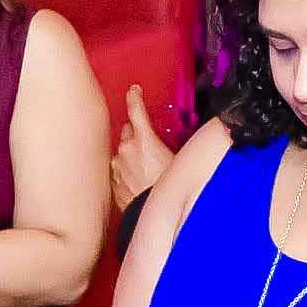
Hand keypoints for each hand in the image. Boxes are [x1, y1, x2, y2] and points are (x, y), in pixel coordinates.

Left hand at [111, 87, 174, 212]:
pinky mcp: (113, 184)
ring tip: (146, 169)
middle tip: (149, 144)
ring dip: (131, 156)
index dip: (134, 97)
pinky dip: (126, 172)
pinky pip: (118, 172)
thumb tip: (192, 142)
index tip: (133, 90)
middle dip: (136, 134)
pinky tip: (138, 181)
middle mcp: (125, 150)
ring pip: (122, 153)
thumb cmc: (170, 189)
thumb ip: (178, 146)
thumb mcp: (181, 161)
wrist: (155, 215)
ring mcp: (117, 167)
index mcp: (143, 139)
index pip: (135, 109)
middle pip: (128, 132)